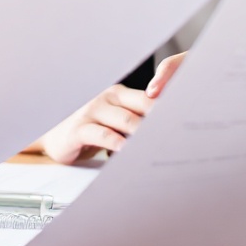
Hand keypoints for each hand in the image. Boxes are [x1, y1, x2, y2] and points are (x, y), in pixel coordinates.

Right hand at [37, 52, 184, 163]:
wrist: (53, 136)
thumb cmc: (90, 129)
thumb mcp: (113, 122)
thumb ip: (136, 122)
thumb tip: (172, 131)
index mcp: (119, 94)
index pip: (150, 97)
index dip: (171, 105)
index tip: (192, 118)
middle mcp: (106, 99)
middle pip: (142, 105)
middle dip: (163, 119)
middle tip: (184, 131)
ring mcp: (91, 111)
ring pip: (125, 120)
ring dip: (145, 133)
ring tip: (163, 143)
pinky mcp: (79, 129)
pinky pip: (102, 134)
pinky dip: (117, 143)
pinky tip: (129, 151)